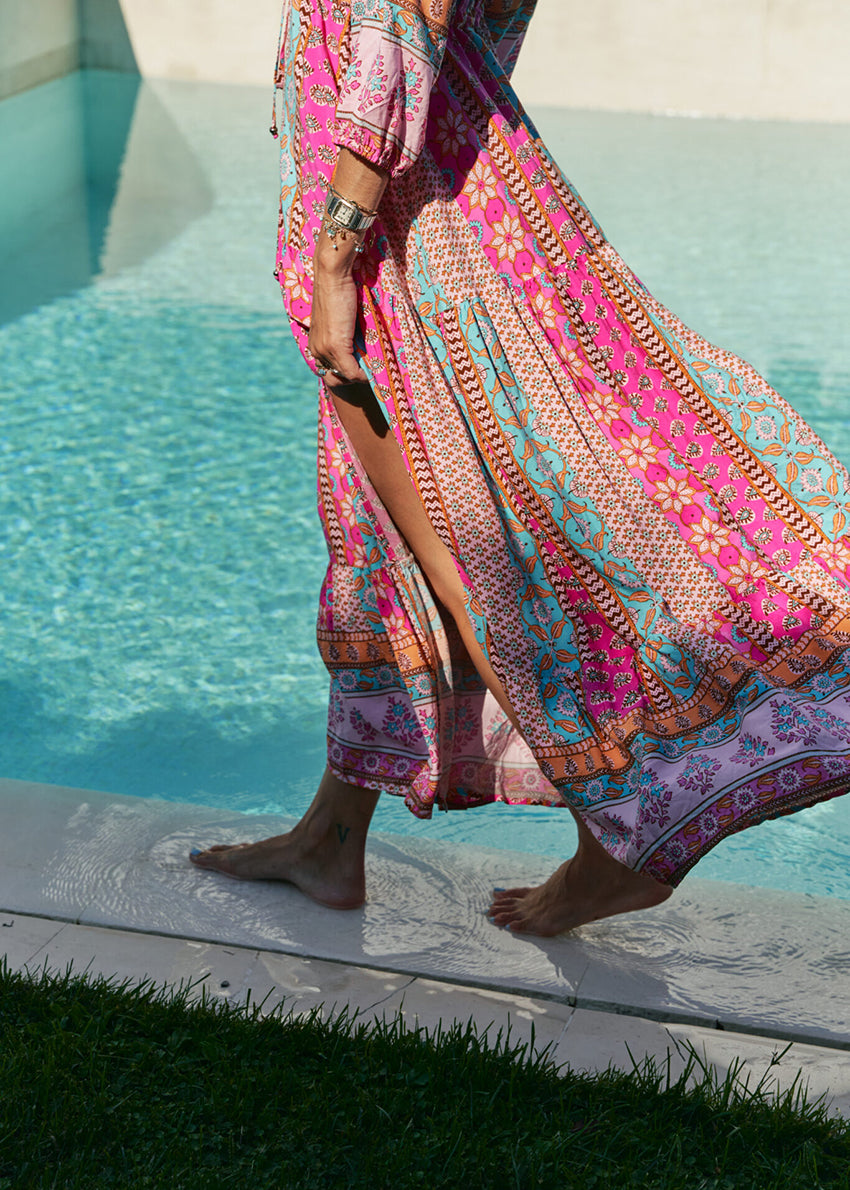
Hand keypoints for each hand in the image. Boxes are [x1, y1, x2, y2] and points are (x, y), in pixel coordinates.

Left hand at [307, 232, 369, 393]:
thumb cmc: (337, 291)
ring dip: (359, 377)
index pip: (327, 371)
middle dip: (350, 380)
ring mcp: (325, 350)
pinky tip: (372, 372)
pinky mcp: (336, 347)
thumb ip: (344, 333)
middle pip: (334, 379)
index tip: (359, 373)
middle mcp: (316, 349)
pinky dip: (363, 375)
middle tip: (366, 375)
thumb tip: (360, 345)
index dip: (343, 375)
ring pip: (345, 376)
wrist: (333, 275)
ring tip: (373, 373)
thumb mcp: (338, 318)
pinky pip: (352, 371)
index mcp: (314, 344)